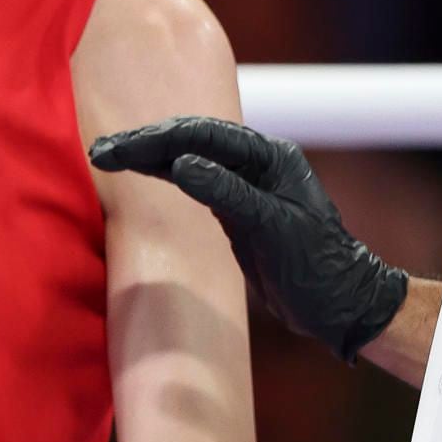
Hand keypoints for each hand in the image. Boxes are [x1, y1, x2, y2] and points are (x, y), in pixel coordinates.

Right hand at [90, 117, 408, 361]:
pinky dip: (164, 176)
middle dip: (146, 145)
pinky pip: (193, 184)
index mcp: (270, 157)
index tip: (122, 148)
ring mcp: (245, 186)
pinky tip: (139, 171)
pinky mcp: (236, 211)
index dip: (160, 139)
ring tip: (106, 156)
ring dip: (149, 158)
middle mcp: (256, 164)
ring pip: (189, 160)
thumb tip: (181, 162)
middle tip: (100, 150)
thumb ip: (228, 193)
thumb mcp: (273, 227)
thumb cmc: (318, 267)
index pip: (205, 135)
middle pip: (192, 143)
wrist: (342, 306)